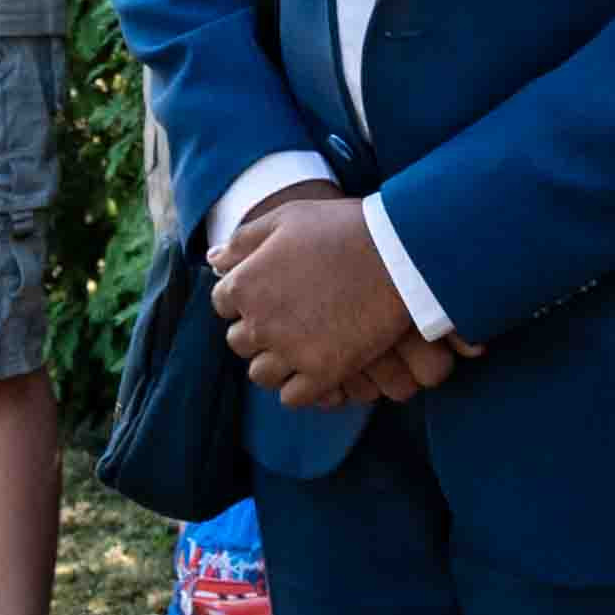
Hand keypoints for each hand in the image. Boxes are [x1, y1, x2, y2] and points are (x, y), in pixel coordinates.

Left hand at [212, 186, 451, 409]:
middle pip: (239, 342)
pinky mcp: (323, 373)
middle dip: (257, 332)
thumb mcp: (288, 218)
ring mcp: (291, 351)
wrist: (400, 253)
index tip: (270, 293)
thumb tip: (213, 258)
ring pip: (261, 374)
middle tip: (288, 320)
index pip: (223, 303)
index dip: (245, 298)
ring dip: (275, 363)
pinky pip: (293, 397)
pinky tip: (317, 369)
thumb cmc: (344, 228)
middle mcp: (261, 323)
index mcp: (246, 284)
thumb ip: (245, 240)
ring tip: (300, 348)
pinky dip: (301, 387)